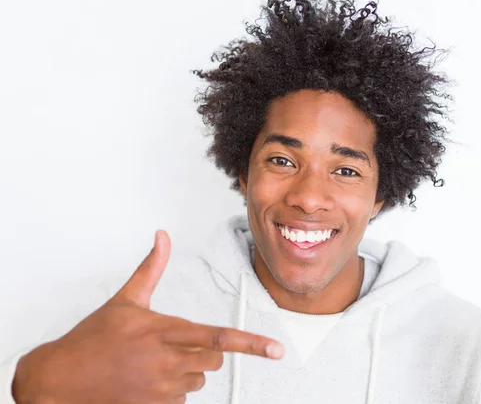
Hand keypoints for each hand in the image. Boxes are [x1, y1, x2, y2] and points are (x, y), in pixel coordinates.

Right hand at [12, 230, 283, 403]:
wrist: (61, 378)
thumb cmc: (92, 338)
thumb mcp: (125, 299)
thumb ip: (151, 268)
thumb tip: (162, 236)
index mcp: (165, 331)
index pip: (218, 337)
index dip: (251, 343)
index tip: (275, 349)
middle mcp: (168, 362)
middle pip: (215, 359)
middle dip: (208, 351)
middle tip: (179, 343)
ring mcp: (162, 389)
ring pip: (199, 380)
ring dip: (188, 371)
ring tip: (154, 361)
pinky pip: (182, 398)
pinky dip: (174, 389)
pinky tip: (148, 379)